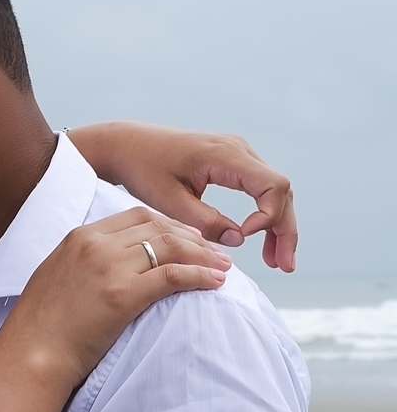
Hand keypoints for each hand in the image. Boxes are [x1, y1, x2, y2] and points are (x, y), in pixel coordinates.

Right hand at [2, 206, 230, 395]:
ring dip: (202, 256)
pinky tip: (214, 283)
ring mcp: (109, 267)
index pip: (135, 216)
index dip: (169, 224)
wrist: (30, 354)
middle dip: (192, 237)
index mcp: (79, 236)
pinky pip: (172, 276)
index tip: (188, 238)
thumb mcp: (57, 277)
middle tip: (214, 252)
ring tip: (222, 267)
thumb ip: (83, 261)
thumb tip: (113, 264)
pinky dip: (198, 276)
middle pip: (157, 226)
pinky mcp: (122, 294)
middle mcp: (95, 244)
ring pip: (170, 247)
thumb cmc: (42, 326)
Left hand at [68, 123, 296, 271]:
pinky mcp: (232, 162)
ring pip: (274, 191)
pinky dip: (265, 216)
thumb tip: (239, 240)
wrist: (127, 146)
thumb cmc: (143, 169)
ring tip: (276, 262)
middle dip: (285, 230)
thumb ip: (204, 221)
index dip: (269, 215)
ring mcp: (238, 154)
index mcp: (225, 154)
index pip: (272, 185)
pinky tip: (262, 243)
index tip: (247, 237)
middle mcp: (238, 150)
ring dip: (278, 226)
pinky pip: (260, 189)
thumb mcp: (169, 201)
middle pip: (281, 190)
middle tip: (284, 266)